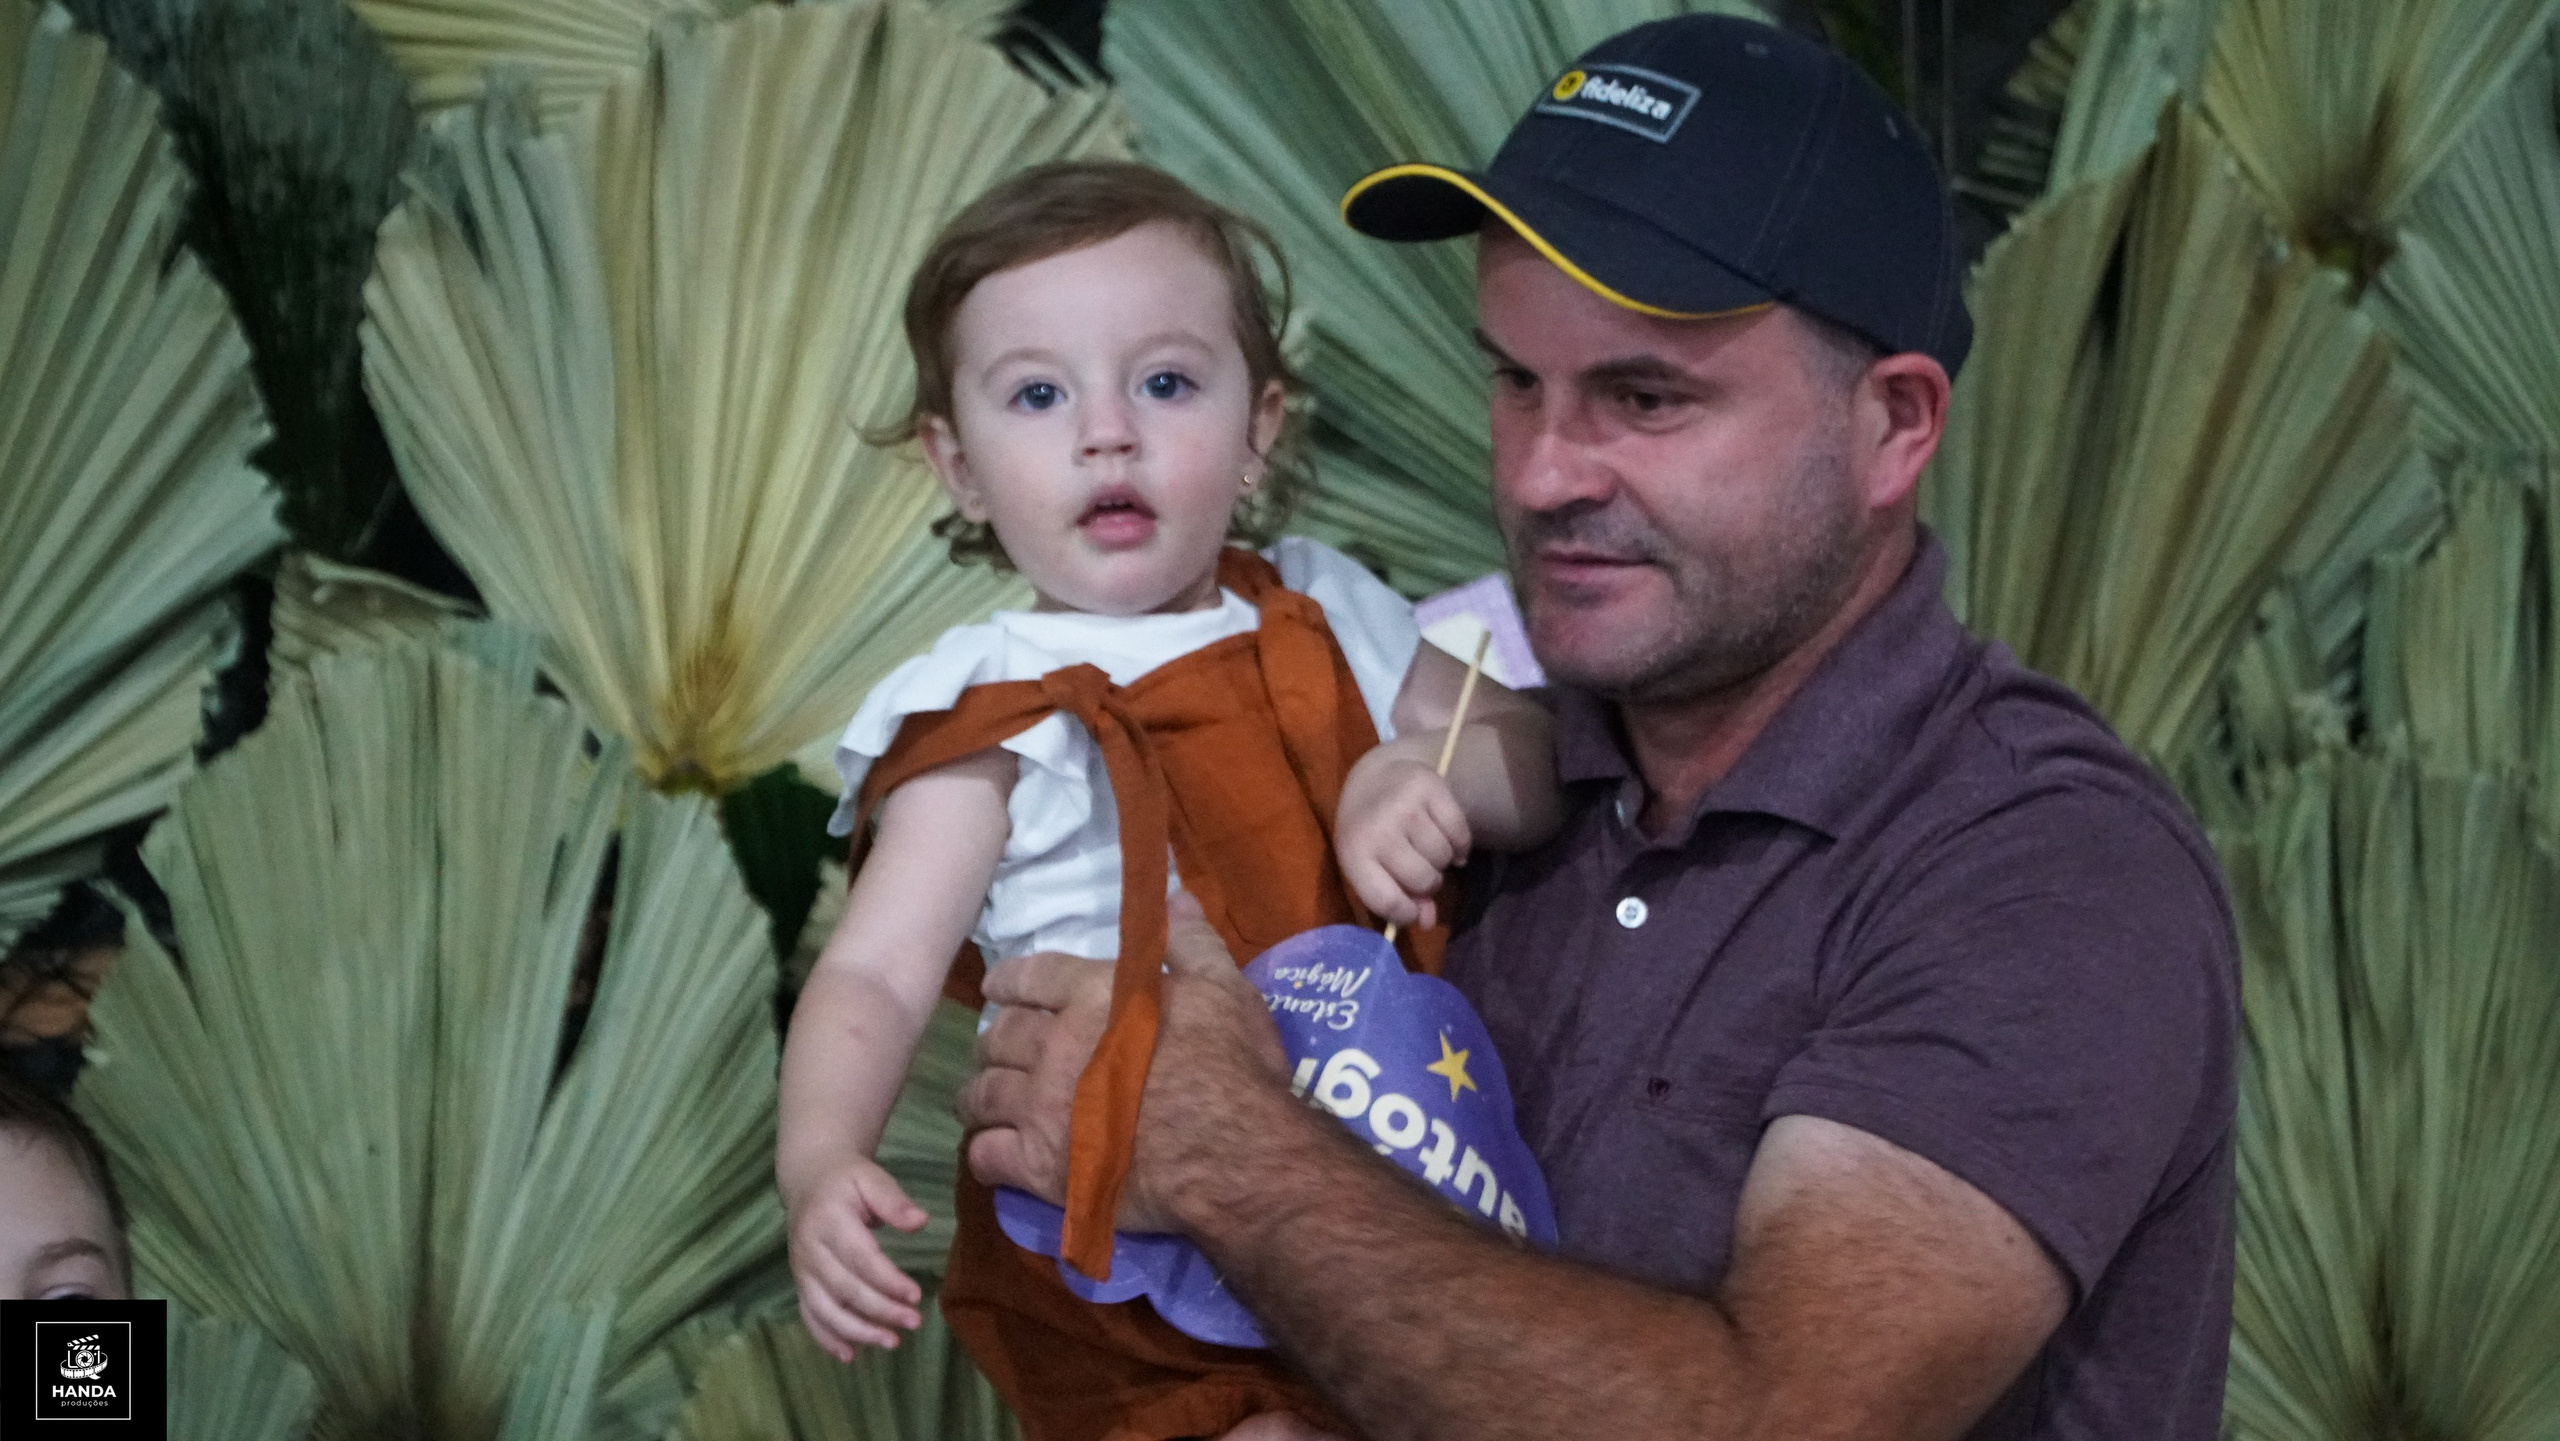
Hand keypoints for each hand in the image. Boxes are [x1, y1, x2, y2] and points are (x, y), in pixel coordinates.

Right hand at [786, 1155, 928, 1359]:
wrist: (808, 1180)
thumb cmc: (847, 1180)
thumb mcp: (871, 1178)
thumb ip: (893, 1200)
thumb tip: (920, 1222)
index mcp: (828, 1221)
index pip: (861, 1258)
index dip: (888, 1280)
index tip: (916, 1295)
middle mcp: (809, 1250)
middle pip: (845, 1289)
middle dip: (880, 1310)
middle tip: (914, 1322)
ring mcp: (801, 1270)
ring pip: (826, 1309)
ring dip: (857, 1331)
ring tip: (891, 1343)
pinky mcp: (800, 1283)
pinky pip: (809, 1316)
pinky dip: (826, 1338)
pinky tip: (849, 1355)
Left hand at [960, 892, 1296, 1232]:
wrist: (1233, 1152)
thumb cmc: (1232, 1067)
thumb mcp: (1225, 989)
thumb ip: (1192, 943)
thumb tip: (1173, 898)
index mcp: (1094, 996)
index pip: (1031, 976)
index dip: (1008, 981)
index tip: (996, 988)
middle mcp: (1056, 1045)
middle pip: (1000, 1036)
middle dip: (992, 1041)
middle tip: (995, 1050)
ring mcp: (1042, 1106)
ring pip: (984, 1093)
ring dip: (977, 1094)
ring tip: (980, 1100)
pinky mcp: (1041, 1164)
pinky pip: (987, 1154)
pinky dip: (983, 1151)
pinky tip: (991, 1152)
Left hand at [1335, 749, 1471, 928]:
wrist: (1375, 777)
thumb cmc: (1370, 831)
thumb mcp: (1372, 866)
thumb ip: (1399, 898)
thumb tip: (1428, 924)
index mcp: (1355, 854)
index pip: (1387, 900)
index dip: (1406, 914)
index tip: (1415, 911)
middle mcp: (1379, 829)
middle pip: (1423, 880)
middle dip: (1428, 883)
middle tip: (1422, 870)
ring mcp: (1405, 807)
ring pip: (1443, 857)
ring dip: (1442, 860)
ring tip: (1429, 849)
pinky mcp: (1431, 788)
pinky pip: (1460, 833)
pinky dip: (1460, 843)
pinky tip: (1449, 838)